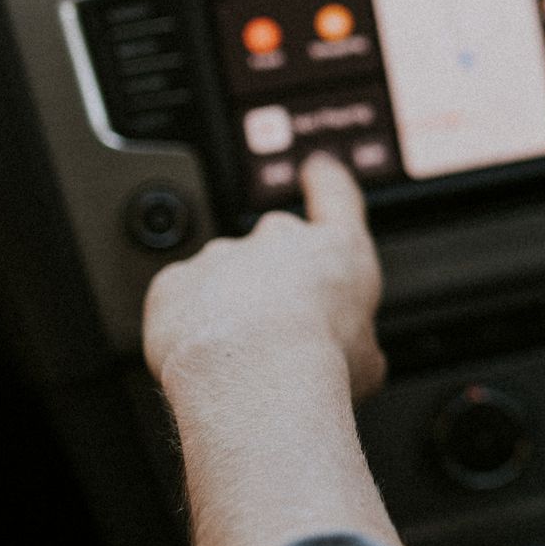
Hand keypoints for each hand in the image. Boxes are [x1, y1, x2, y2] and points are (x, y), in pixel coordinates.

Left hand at [144, 154, 385, 401]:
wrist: (256, 375)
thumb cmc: (321, 365)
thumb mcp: (368, 358)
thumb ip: (357, 339)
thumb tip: (353, 354)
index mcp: (334, 250)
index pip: (334, 196)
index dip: (326, 181)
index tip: (317, 170)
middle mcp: (277, 241)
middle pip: (274, 247)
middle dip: (274, 279)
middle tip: (281, 329)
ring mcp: (222, 257)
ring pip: (223, 277)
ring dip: (229, 306)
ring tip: (242, 354)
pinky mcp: (176, 282)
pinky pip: (181, 300)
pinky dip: (189, 322)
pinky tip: (207, 355)